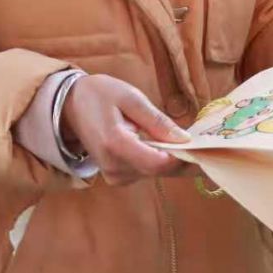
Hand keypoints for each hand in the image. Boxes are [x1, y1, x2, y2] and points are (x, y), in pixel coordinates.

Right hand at [60, 75, 189, 185]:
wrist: (69, 107)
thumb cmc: (99, 95)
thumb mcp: (130, 97)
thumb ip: (157, 120)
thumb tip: (184, 138)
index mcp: (116, 144)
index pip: (159, 163)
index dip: (184, 156)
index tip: (202, 144)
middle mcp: (115, 167)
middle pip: (161, 170)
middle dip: (184, 157)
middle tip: (203, 142)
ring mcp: (114, 175)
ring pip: (156, 172)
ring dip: (171, 158)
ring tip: (178, 137)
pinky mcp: (117, 177)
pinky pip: (147, 172)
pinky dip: (158, 159)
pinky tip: (160, 144)